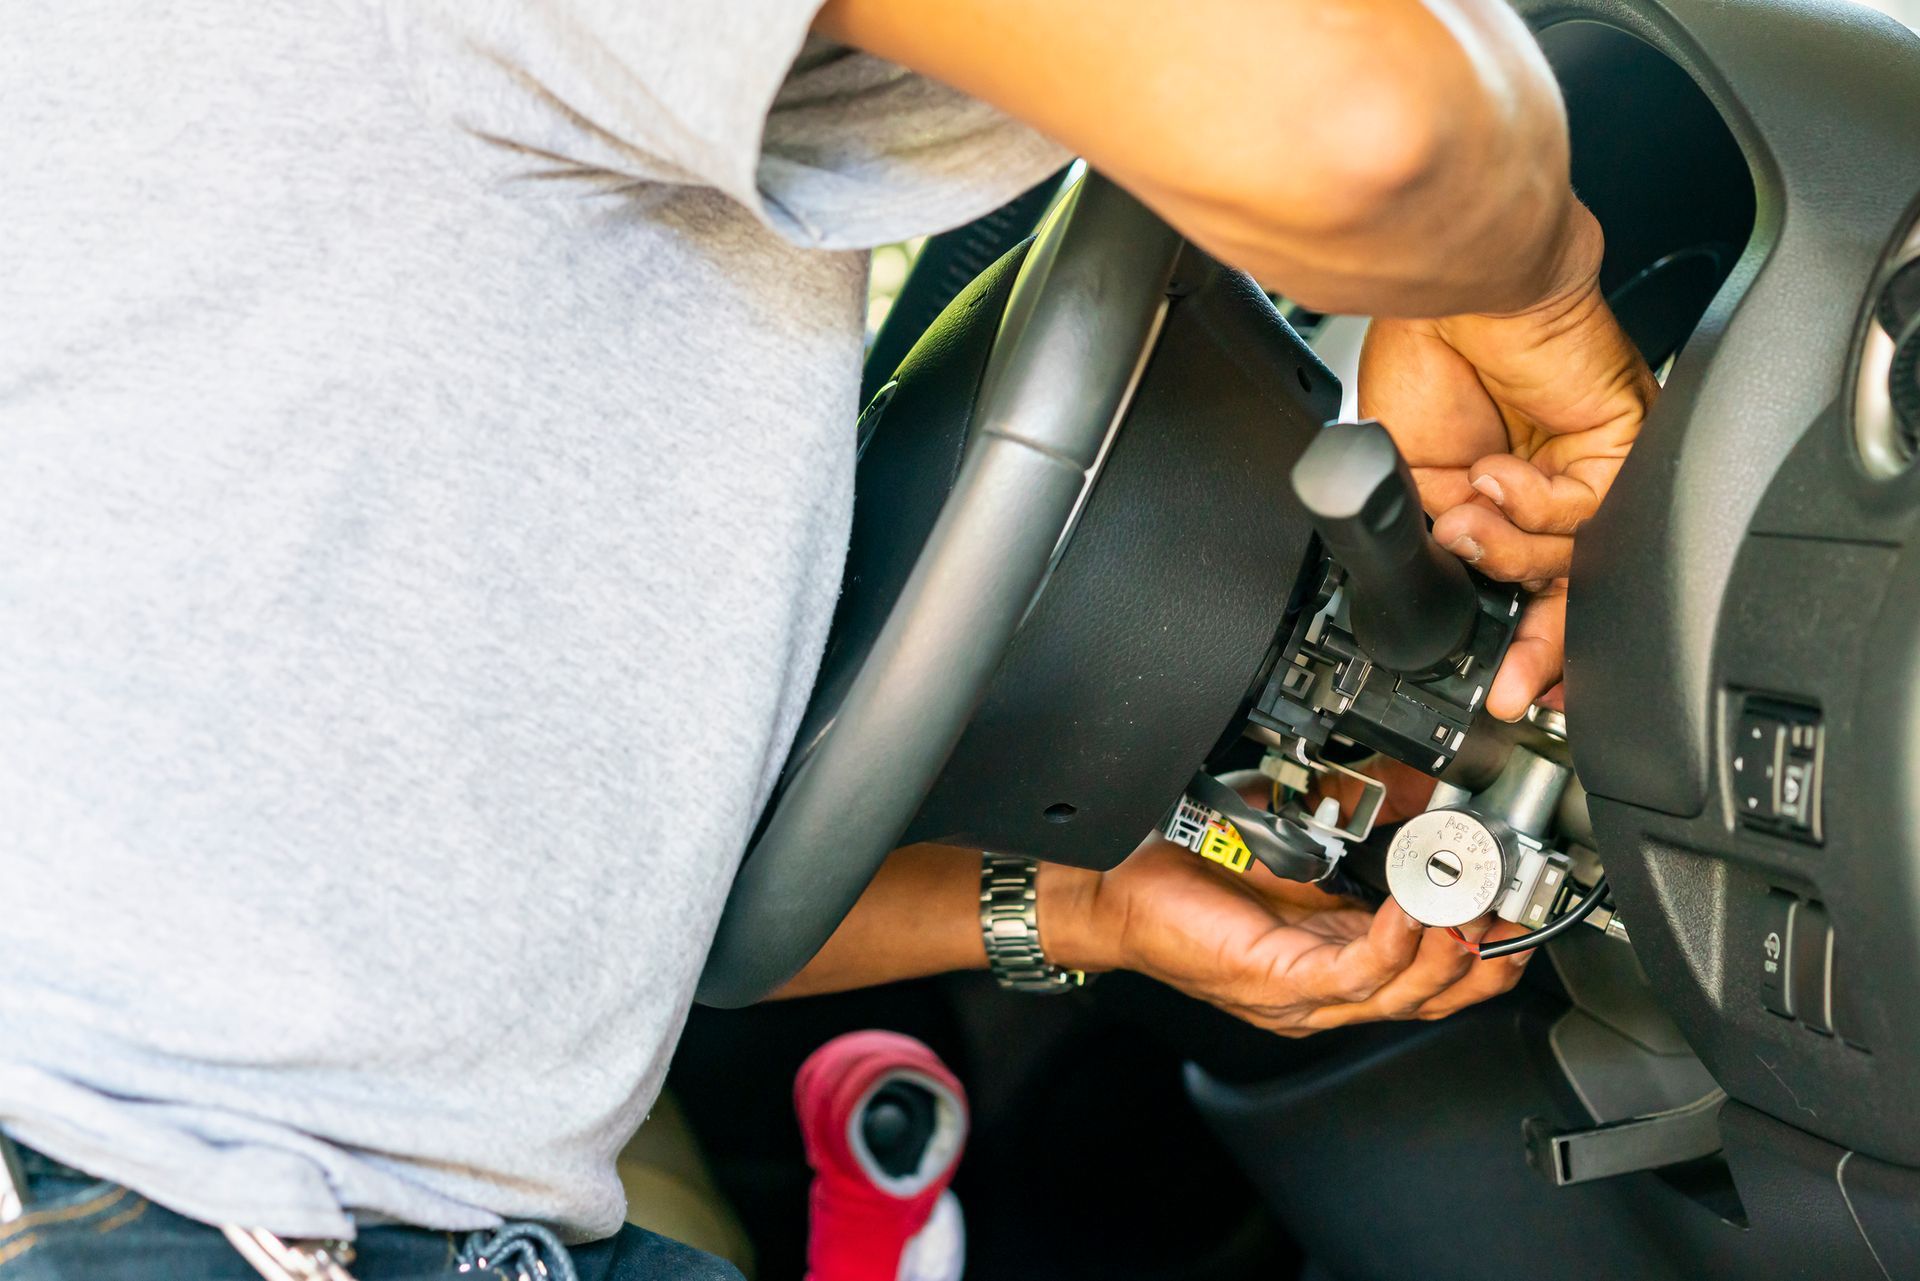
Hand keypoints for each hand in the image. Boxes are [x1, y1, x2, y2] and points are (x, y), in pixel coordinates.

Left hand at [1038, 828, 1533, 1035]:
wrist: (1117, 884)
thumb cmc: (1197, 865)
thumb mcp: (1305, 830)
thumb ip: (1372, 812)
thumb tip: (1430, 786)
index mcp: (1344, 952)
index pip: (1439, 970)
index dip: (1490, 947)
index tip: (1522, 905)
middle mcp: (1332, 985)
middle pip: (1440, 994)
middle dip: (1491, 957)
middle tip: (1520, 913)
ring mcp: (1307, 994)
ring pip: (1409, 991)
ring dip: (1455, 951)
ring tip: (1481, 908)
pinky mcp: (1281, 985)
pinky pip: (1358, 974)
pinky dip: (1398, 943)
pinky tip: (1420, 911)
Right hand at [1357, 202, 1656, 719]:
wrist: (1450, 291)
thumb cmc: (1423, 356)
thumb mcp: (1408, 477)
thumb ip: (1438, 541)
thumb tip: (1452, 588)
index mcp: (1499, 498)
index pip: (1521, 587)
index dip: (1515, 642)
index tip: (1498, 689)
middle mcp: (1552, 487)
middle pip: (1570, 592)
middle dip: (1539, 647)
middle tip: (1511, 681)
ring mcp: (1590, 468)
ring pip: (1578, 560)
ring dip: (1508, 551)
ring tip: (1462, 518)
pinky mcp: (1620, 443)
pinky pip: (1586, 511)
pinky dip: (1531, 501)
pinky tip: (1495, 471)